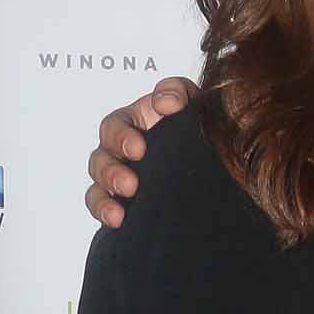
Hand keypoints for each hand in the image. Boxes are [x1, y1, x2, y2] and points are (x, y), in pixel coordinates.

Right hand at [86, 74, 194, 227]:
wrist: (216, 158)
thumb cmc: (196, 125)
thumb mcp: (191, 101)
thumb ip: (177, 92)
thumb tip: (164, 103)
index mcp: (133, 123)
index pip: (116, 125)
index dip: (122, 137)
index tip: (138, 150)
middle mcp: (120, 150)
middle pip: (102, 157)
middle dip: (112, 172)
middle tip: (130, 185)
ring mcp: (120, 176)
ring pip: (98, 185)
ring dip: (104, 197)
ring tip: (118, 211)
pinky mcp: (123, 200)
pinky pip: (102, 207)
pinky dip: (104, 212)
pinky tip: (117, 221)